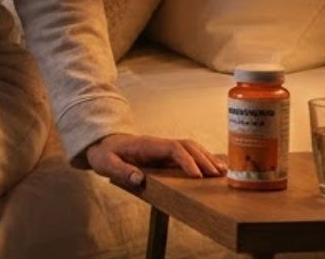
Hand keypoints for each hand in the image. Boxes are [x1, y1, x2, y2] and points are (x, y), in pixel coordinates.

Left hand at [84, 133, 225, 191]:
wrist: (101, 144)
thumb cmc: (103, 154)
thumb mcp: (105, 163)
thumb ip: (120, 171)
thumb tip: (139, 179)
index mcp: (146, 145)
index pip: (172, 148)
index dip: (186, 160)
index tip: (197, 176)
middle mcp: (158, 144)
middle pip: (187, 146)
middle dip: (203, 159)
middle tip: (218, 176)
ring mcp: (163, 149)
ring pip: (190, 148)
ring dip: (207, 158)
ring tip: (223, 173)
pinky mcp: (165, 156)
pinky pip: (187, 155)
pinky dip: (202, 160)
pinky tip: (214, 169)